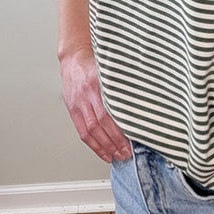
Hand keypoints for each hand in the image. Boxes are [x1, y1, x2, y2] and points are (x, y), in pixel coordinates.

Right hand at [59, 47, 131, 162]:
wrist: (73, 57)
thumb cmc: (95, 62)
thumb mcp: (110, 69)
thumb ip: (121, 85)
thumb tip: (141, 101)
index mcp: (97, 83)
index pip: (108, 113)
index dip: (118, 130)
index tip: (131, 141)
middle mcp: (86, 95)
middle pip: (99, 124)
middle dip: (113, 143)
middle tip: (126, 154)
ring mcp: (77, 103)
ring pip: (90, 130)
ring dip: (104, 147)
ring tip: (116, 157)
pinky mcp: (72, 109)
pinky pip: (82, 131)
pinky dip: (93, 145)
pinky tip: (103, 152)